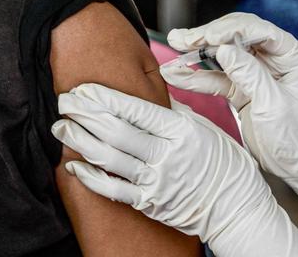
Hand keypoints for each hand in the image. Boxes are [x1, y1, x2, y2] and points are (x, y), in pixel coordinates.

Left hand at [51, 83, 297, 256]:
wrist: (236, 207)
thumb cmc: (222, 163)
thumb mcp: (204, 127)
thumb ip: (173, 110)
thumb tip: (149, 90)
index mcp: (180, 131)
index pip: (135, 110)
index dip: (104, 98)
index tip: (82, 89)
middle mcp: (167, 155)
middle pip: (116, 131)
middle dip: (84, 114)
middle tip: (63, 102)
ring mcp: (157, 181)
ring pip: (109, 159)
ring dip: (80, 141)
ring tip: (61, 127)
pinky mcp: (150, 203)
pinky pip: (114, 190)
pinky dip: (91, 177)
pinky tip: (74, 165)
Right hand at [162, 12, 297, 233]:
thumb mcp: (275, 107)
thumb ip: (249, 76)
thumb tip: (223, 50)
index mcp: (292, 57)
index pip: (257, 30)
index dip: (229, 30)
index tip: (205, 38)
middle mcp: (273, 59)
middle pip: (234, 37)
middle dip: (206, 37)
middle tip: (182, 40)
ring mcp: (254, 73)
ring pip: (220, 54)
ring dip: (195, 53)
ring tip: (173, 48)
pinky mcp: (240, 88)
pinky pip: (214, 77)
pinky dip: (194, 77)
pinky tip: (174, 74)